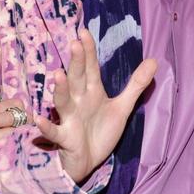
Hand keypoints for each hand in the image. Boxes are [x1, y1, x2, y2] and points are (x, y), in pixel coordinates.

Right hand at [35, 29, 156, 183]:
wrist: (87, 161)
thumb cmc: (100, 131)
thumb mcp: (122, 107)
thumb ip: (136, 84)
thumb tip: (154, 60)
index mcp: (91, 91)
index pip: (90, 67)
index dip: (88, 51)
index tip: (83, 32)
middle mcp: (78, 101)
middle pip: (77, 78)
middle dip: (76, 63)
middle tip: (74, 44)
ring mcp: (70, 118)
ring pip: (63, 101)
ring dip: (60, 89)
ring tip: (58, 75)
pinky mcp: (65, 138)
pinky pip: (54, 132)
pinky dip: (47, 126)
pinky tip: (38, 119)